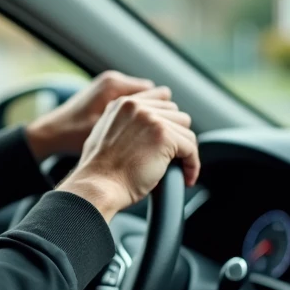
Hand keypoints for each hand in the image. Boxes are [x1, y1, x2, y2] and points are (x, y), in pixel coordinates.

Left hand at [24, 71, 155, 160]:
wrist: (50, 133)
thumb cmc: (74, 136)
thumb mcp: (108, 134)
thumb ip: (136, 127)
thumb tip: (167, 128)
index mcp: (115, 85)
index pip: (159, 95)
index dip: (166, 117)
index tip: (168, 135)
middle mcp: (113, 81)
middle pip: (154, 97)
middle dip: (160, 116)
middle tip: (160, 137)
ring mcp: (109, 86)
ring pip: (145, 102)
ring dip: (149, 118)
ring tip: (147, 137)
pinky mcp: (105, 95)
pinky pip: (132, 104)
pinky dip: (136, 117)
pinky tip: (132, 134)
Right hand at [57, 88, 200, 219]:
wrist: (97, 186)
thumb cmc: (98, 172)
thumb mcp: (103, 135)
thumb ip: (123, 125)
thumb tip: (143, 132)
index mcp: (122, 104)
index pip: (160, 103)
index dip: (167, 123)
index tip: (169, 141)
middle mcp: (137, 107)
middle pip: (175, 114)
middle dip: (177, 137)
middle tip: (173, 158)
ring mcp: (152, 120)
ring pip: (186, 131)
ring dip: (185, 151)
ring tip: (180, 168)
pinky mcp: (164, 136)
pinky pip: (191, 149)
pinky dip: (193, 165)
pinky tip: (187, 178)